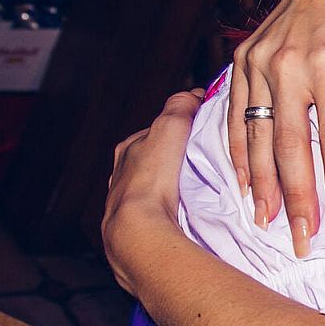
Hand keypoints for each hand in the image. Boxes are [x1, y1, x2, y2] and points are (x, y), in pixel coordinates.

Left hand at [102, 89, 202, 293]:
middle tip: (204, 166)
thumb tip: (192, 95)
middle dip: (176, 163)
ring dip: (174, 190)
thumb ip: (180, 106)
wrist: (140, 230)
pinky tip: (187, 215)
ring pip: (156, 190)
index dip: (179, 131)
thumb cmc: (153, 177)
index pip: (156, 133)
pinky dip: (171, 211)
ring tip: (199, 193)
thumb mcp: (170, 127)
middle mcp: (121, 176)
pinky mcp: (135, 230)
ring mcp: (126, 205)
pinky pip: (158, 214)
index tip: (200, 135)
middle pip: (155, 162)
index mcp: (127, 150)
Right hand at [228, 0, 324, 250]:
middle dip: (296, 196)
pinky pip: (234, 114)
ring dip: (261, 183)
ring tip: (266, 222)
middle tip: (302, 238)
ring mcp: (259, 61)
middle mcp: (288, 63)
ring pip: (256, 135)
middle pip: (291, 144)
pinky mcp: (242, 59)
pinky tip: (243, 184)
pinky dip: (237, 152)